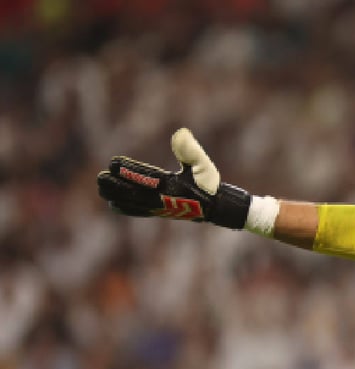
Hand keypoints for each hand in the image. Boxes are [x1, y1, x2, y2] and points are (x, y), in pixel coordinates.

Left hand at [96, 128, 250, 228]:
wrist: (215, 208)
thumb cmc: (208, 185)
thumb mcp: (203, 165)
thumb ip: (191, 150)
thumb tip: (181, 132)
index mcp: (173, 187)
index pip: (146, 178)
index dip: (128, 171)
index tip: (113, 163)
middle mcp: (163, 200)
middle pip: (133, 194)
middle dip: (115, 185)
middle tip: (101, 177)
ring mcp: (159, 207)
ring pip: (132, 203)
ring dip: (115, 195)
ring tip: (101, 185)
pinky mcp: (157, 212)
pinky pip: (137, 212)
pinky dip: (123, 207)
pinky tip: (112, 202)